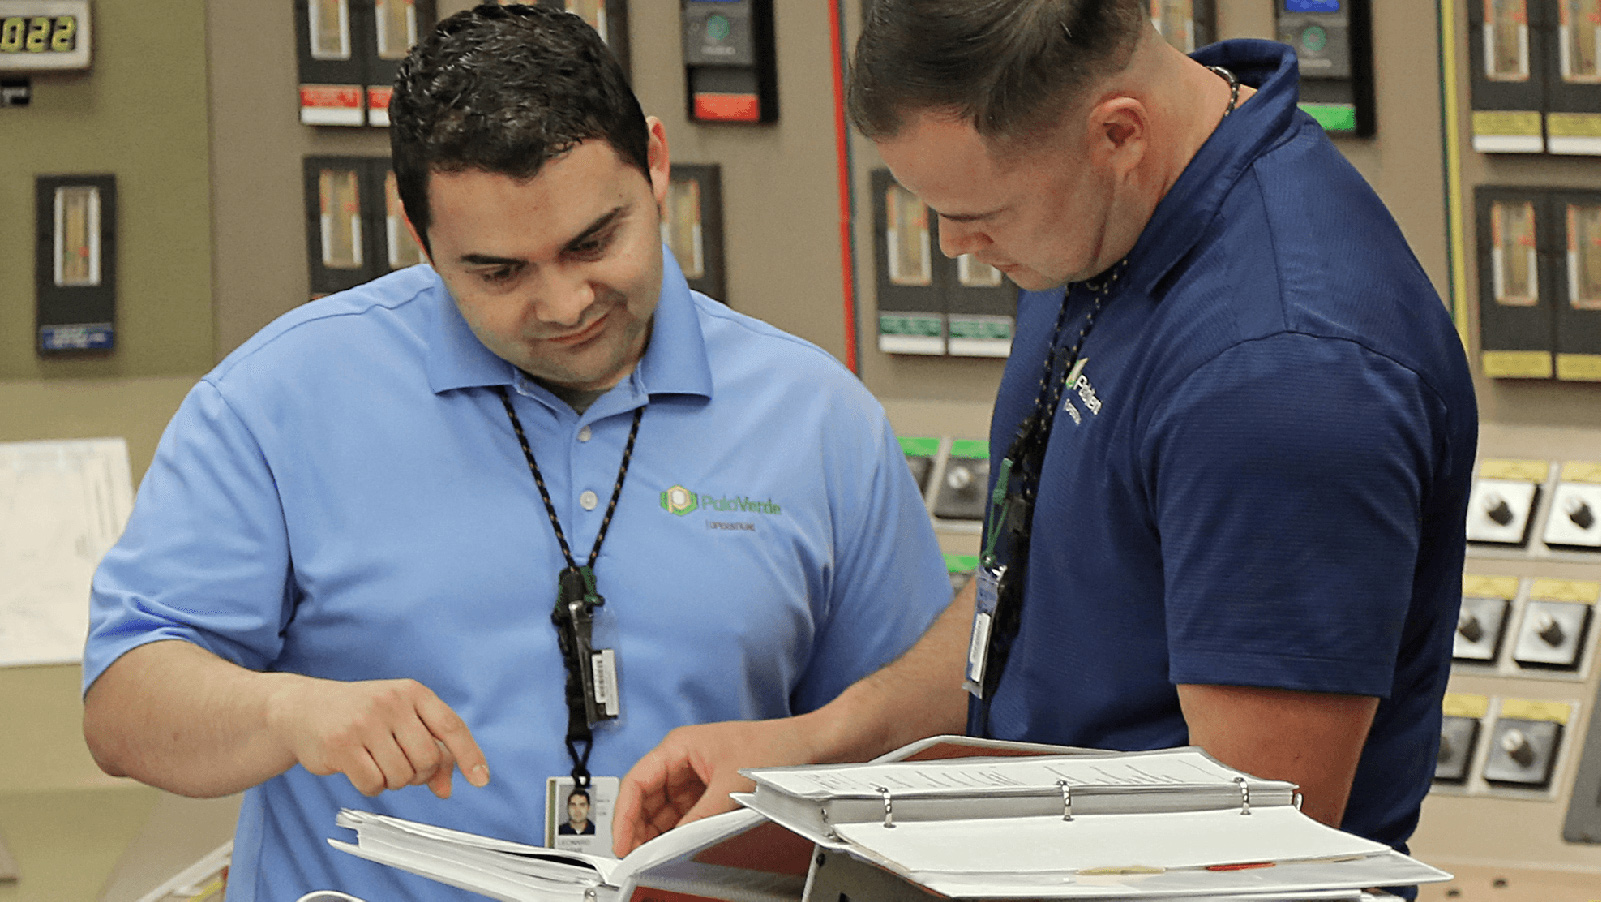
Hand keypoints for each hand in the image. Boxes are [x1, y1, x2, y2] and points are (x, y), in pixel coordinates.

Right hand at [267, 676, 489, 798]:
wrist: (303, 707)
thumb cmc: (361, 715)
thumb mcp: (401, 720)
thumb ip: (430, 749)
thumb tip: (446, 789)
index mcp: (413, 692)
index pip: (452, 727)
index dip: (469, 756)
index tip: (481, 780)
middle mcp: (392, 703)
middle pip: (428, 759)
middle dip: (419, 773)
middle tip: (400, 764)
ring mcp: (365, 722)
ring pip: (402, 776)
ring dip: (393, 780)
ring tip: (376, 761)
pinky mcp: (341, 745)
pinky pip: (374, 785)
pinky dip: (371, 787)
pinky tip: (359, 768)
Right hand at [612, 717, 819, 855]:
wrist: (811, 748)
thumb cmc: (776, 748)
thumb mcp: (730, 789)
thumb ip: (697, 820)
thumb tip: (670, 845)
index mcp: (679, 746)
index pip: (635, 782)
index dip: (624, 816)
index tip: (623, 843)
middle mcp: (683, 760)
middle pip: (646, 800)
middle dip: (640, 829)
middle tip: (638, 858)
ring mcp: (697, 777)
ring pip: (664, 811)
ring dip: (660, 834)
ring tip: (657, 857)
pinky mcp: (710, 791)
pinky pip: (685, 816)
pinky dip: (679, 833)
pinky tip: (679, 848)